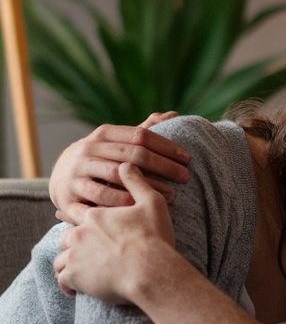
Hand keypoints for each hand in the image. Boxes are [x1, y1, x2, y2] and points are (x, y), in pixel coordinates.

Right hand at [49, 113, 188, 225]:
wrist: (60, 179)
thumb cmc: (100, 159)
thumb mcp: (116, 142)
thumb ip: (143, 130)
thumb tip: (173, 114)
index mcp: (104, 134)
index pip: (140, 135)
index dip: (166, 145)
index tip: (187, 158)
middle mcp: (89, 149)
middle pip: (132, 155)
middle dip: (163, 166)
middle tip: (186, 177)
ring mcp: (78, 171)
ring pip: (115, 177)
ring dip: (146, 187)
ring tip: (171, 196)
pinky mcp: (70, 195)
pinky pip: (98, 200)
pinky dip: (120, 204)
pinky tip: (141, 209)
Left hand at [53, 164, 176, 302]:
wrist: (151, 270)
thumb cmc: (154, 238)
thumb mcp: (152, 203)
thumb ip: (137, 182)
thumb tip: (127, 164)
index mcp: (96, 216)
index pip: (77, 213)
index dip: (74, 216)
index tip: (70, 220)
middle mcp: (80, 233)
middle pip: (66, 237)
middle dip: (72, 243)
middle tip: (77, 251)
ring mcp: (76, 255)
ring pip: (61, 260)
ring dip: (67, 265)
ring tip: (76, 272)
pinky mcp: (76, 277)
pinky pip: (62, 281)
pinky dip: (66, 285)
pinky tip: (72, 291)